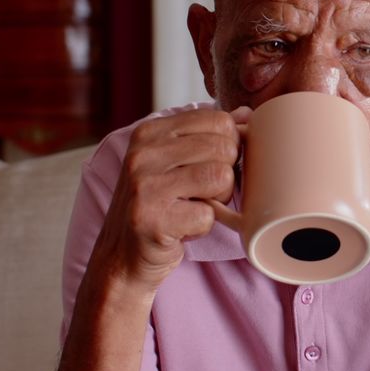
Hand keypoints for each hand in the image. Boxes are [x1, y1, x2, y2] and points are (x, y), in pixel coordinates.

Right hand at [88, 106, 251, 293]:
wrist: (121, 256)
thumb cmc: (157, 206)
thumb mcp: (176, 162)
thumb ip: (209, 135)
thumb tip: (248, 113)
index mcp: (150, 132)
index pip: (218, 120)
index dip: (228, 145)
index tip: (210, 165)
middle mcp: (143, 153)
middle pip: (224, 147)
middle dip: (225, 175)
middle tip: (202, 193)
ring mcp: (145, 185)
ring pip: (221, 177)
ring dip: (218, 200)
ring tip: (193, 207)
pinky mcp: (152, 219)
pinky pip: (209, 214)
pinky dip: (204, 226)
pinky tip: (182, 227)